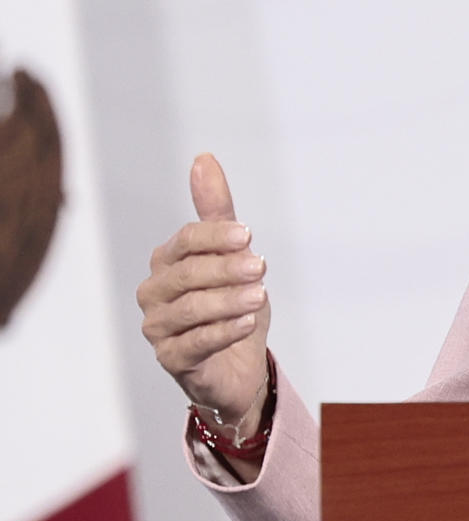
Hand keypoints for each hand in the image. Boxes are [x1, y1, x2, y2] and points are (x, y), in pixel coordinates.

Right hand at [137, 154, 271, 434]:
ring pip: (191, 309)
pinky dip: (223, 331)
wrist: (239, 362)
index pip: (185, 242)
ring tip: (260, 295)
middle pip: (187, 274)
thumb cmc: (232, 301)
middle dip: (226, 268)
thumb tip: (203, 158)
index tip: (248, 235)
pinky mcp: (171, 360)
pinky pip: (195, 343)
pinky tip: (248, 322)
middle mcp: (154, 293)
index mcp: (166, 262)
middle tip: (261, 266)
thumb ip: (216, 209)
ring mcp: (158, 328)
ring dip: (228, 300)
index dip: (215, 237)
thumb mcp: (232, 253)